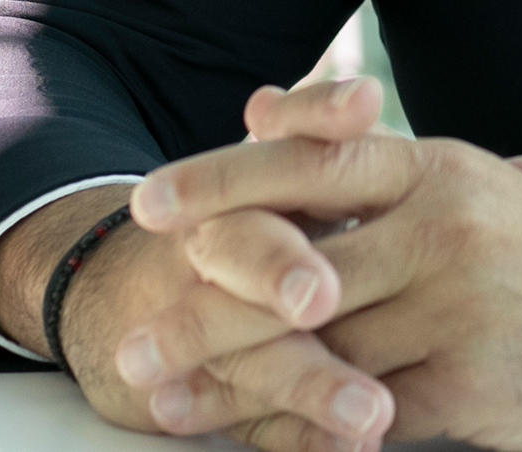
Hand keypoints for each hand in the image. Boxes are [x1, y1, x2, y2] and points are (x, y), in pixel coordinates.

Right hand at [0, 78, 397, 447]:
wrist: (117, 302)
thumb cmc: (240, 230)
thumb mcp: (275, 174)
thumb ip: (328, 138)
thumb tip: (404, 108)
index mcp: (249, 185)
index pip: (285, 141)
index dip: (316, 118)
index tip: (363, 103)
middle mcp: (217, 245)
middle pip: (248, 246)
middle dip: (281, 268)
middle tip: (321, 296)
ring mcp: (203, 323)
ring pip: (252, 351)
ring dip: (309, 381)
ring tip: (369, 414)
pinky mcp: (204, 391)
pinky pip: (252, 421)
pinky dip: (299, 440)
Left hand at [129, 99, 521, 450]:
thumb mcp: (471, 184)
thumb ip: (373, 169)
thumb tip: (263, 117)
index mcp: (433, 169)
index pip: (308, 164)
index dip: (222, 183)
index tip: (148, 208)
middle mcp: (440, 228)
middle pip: (292, 270)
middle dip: (201, 310)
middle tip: (133, 340)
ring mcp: (458, 310)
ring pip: (317, 353)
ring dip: (234, 389)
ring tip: (168, 406)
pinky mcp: (476, 388)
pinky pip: (371, 417)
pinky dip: (313, 434)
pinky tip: (267, 447)